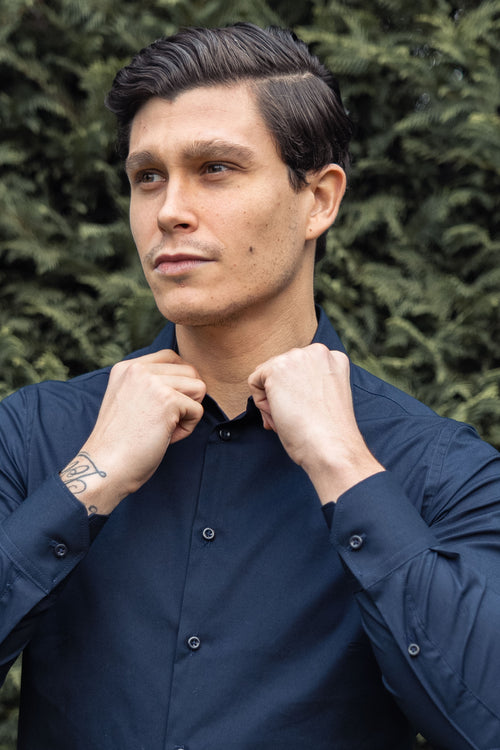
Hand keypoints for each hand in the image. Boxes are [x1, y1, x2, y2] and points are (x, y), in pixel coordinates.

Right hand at [61, 350, 205, 513]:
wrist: (106, 466)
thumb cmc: (120, 442)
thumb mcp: (128, 399)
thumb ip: (150, 384)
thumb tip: (192, 379)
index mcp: (126, 367)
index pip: (171, 358)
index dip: (178, 383)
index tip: (162, 407)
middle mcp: (138, 369)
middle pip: (190, 372)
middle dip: (185, 399)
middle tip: (162, 422)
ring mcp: (153, 382)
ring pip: (199, 388)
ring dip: (188, 412)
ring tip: (164, 428)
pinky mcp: (167, 400)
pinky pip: (198, 410)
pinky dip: (187, 428)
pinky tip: (165, 437)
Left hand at [248, 344, 383, 502]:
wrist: (332, 446)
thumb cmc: (331, 433)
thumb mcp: (327, 398)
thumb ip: (309, 384)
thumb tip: (280, 392)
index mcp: (334, 358)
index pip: (301, 369)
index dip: (298, 393)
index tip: (306, 412)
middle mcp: (317, 351)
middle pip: (282, 370)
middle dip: (283, 395)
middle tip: (295, 418)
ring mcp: (297, 357)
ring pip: (267, 376)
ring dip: (272, 400)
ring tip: (289, 418)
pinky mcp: (277, 368)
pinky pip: (254, 382)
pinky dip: (261, 403)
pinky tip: (280, 415)